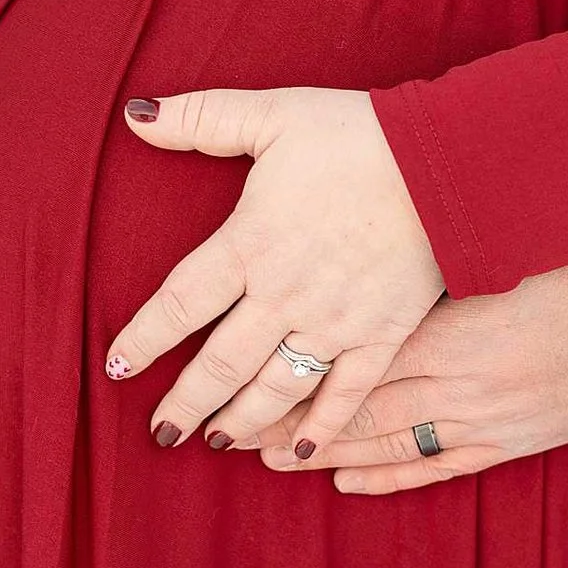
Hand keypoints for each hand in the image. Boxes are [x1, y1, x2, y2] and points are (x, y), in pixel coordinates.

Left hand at [103, 87, 444, 452]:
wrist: (449, 160)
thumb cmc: (357, 134)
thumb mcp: (271, 114)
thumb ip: (200, 118)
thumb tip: (137, 116)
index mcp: (249, 243)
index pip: (178, 303)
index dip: (144, 338)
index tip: (118, 366)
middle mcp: (284, 294)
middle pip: (220, 362)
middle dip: (186, 401)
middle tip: (161, 432)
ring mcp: (334, 322)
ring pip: (275, 386)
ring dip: (240, 419)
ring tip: (214, 443)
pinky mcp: (383, 335)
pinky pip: (346, 395)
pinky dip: (320, 427)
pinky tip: (298, 454)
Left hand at [251, 266, 567, 492]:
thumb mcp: (488, 255)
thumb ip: (420, 266)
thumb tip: (358, 251)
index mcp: (439, 326)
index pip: (342, 358)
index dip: (285, 374)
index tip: (236, 378)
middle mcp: (451, 380)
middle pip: (349, 408)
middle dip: (284, 423)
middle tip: (224, 431)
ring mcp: (480, 418)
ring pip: (383, 444)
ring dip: (322, 454)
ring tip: (267, 459)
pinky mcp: (510, 443)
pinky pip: (435, 469)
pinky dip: (387, 479)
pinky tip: (345, 484)